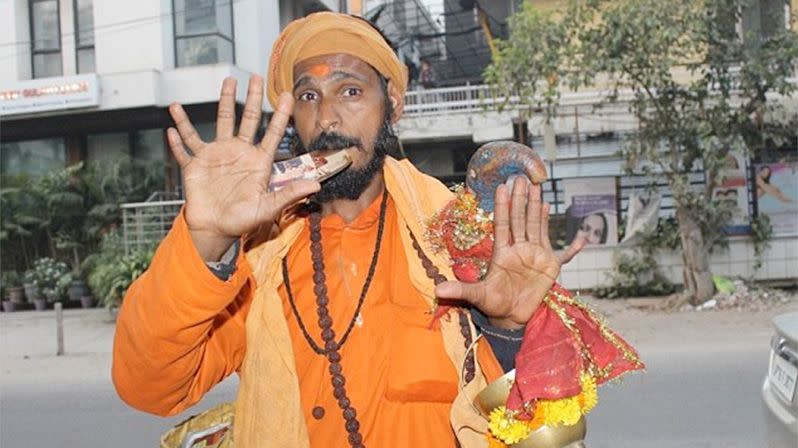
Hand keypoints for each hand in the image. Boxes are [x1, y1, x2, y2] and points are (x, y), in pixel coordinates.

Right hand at [167, 76, 319, 260]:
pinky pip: (186, 145)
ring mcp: (217, 155)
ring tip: (227, 81)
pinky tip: (174, 115)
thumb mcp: (268, 208)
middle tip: (256, 77)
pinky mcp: (196, 163)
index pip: (272, 133)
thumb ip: (290, 195)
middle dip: (252, 98)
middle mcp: (239, 153)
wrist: (214, 229)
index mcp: (258, 162)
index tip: (288, 94)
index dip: (281, 114)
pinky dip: (179, 134)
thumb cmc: (242, 221)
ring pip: (221, 122)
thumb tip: (318, 186)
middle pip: (248, 119)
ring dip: (224, 101)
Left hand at [434, 178, 579, 329]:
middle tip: (522, 178)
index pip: (503, 225)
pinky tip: (583, 237)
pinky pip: (565, 255)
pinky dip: (574, 248)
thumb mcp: (477, 296)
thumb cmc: (493, 304)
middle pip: (520, 220)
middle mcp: (520, 249)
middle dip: (521, 199)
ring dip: (539, 209)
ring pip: (538, 227)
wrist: (511, 317)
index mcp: (502, 252)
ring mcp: (536, 255)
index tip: (502, 187)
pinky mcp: (550, 267)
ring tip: (539, 189)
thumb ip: (461, 291)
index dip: (502, 207)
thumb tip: (438, 291)